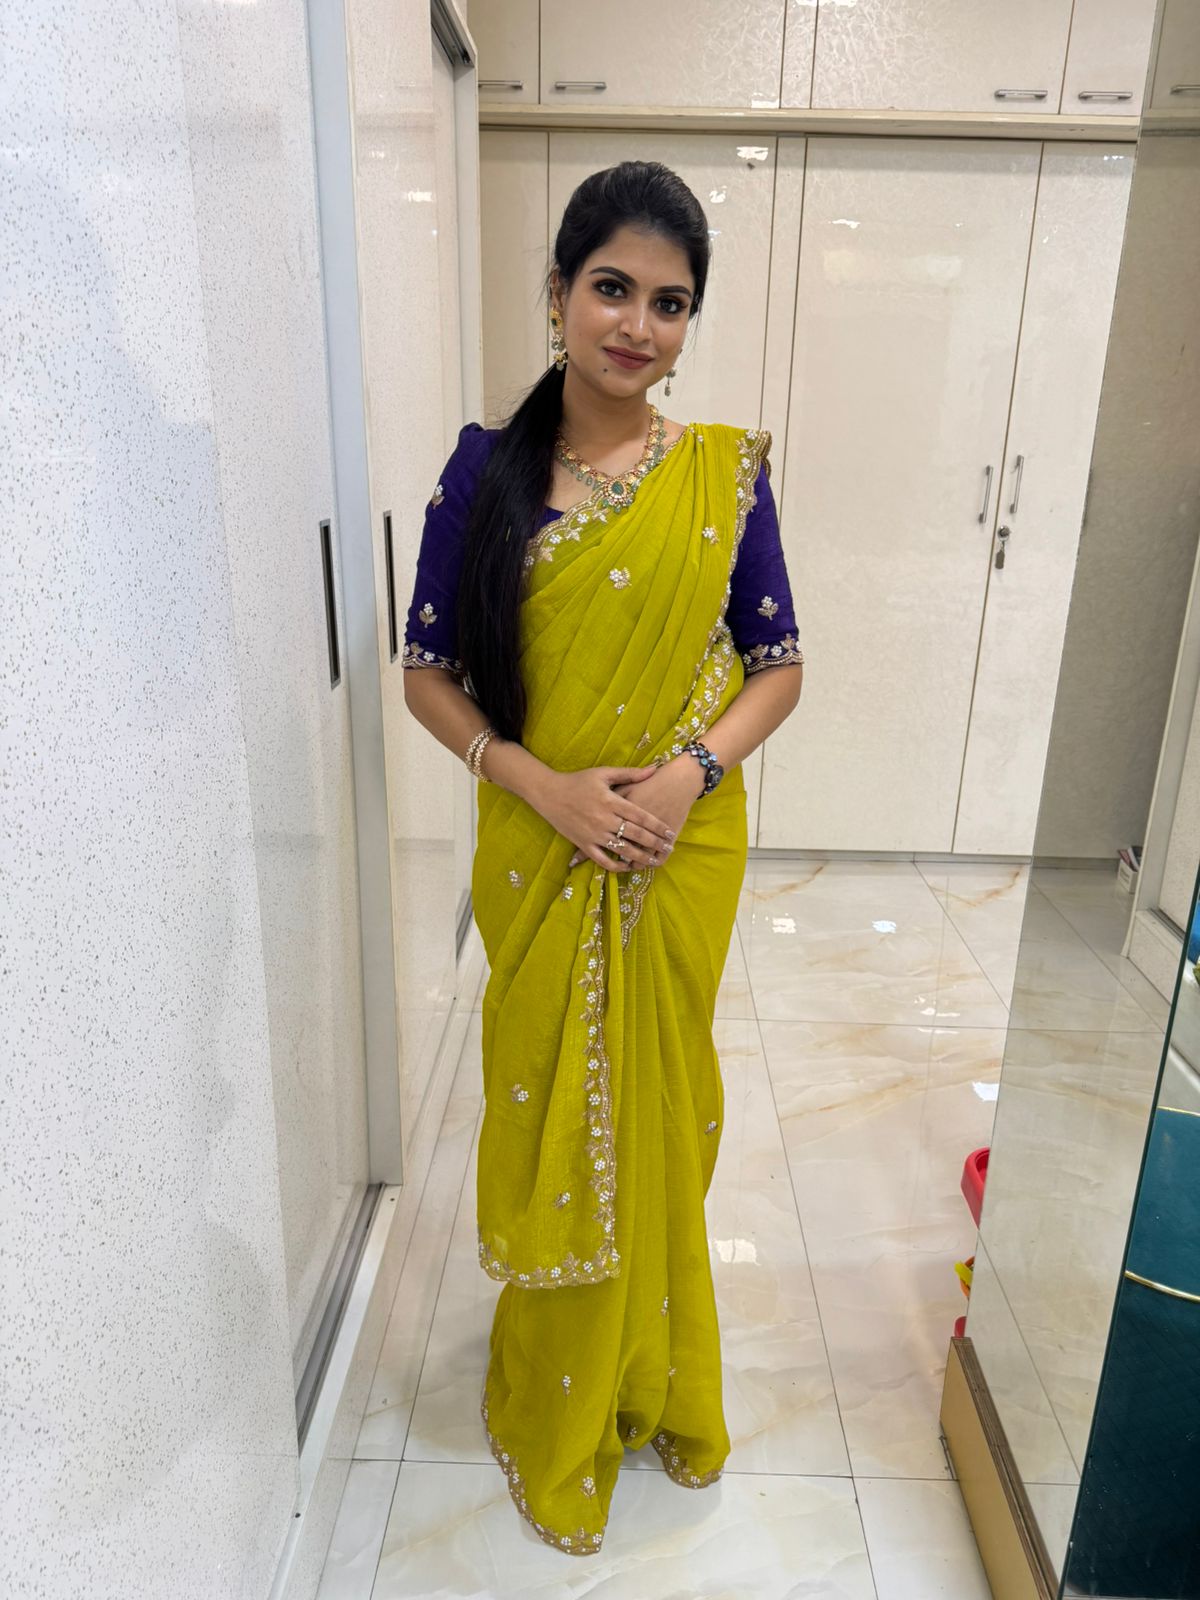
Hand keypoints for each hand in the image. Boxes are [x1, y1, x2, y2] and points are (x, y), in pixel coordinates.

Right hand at [537, 765, 676, 873]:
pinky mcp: (583, 844)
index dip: (658, 826)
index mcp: (611, 801)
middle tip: (668, 848)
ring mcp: (593, 834)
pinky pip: (603, 860)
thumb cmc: (577, 781)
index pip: (641, 816)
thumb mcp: (603, 773)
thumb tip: (654, 769)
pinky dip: (616, 866)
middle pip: (636, 834)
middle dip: (655, 843)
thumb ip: (630, 773)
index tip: (670, 832)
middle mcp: (604, 819)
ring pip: (622, 850)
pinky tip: (628, 867)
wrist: (548, 793)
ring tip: (654, 861)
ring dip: (641, 857)